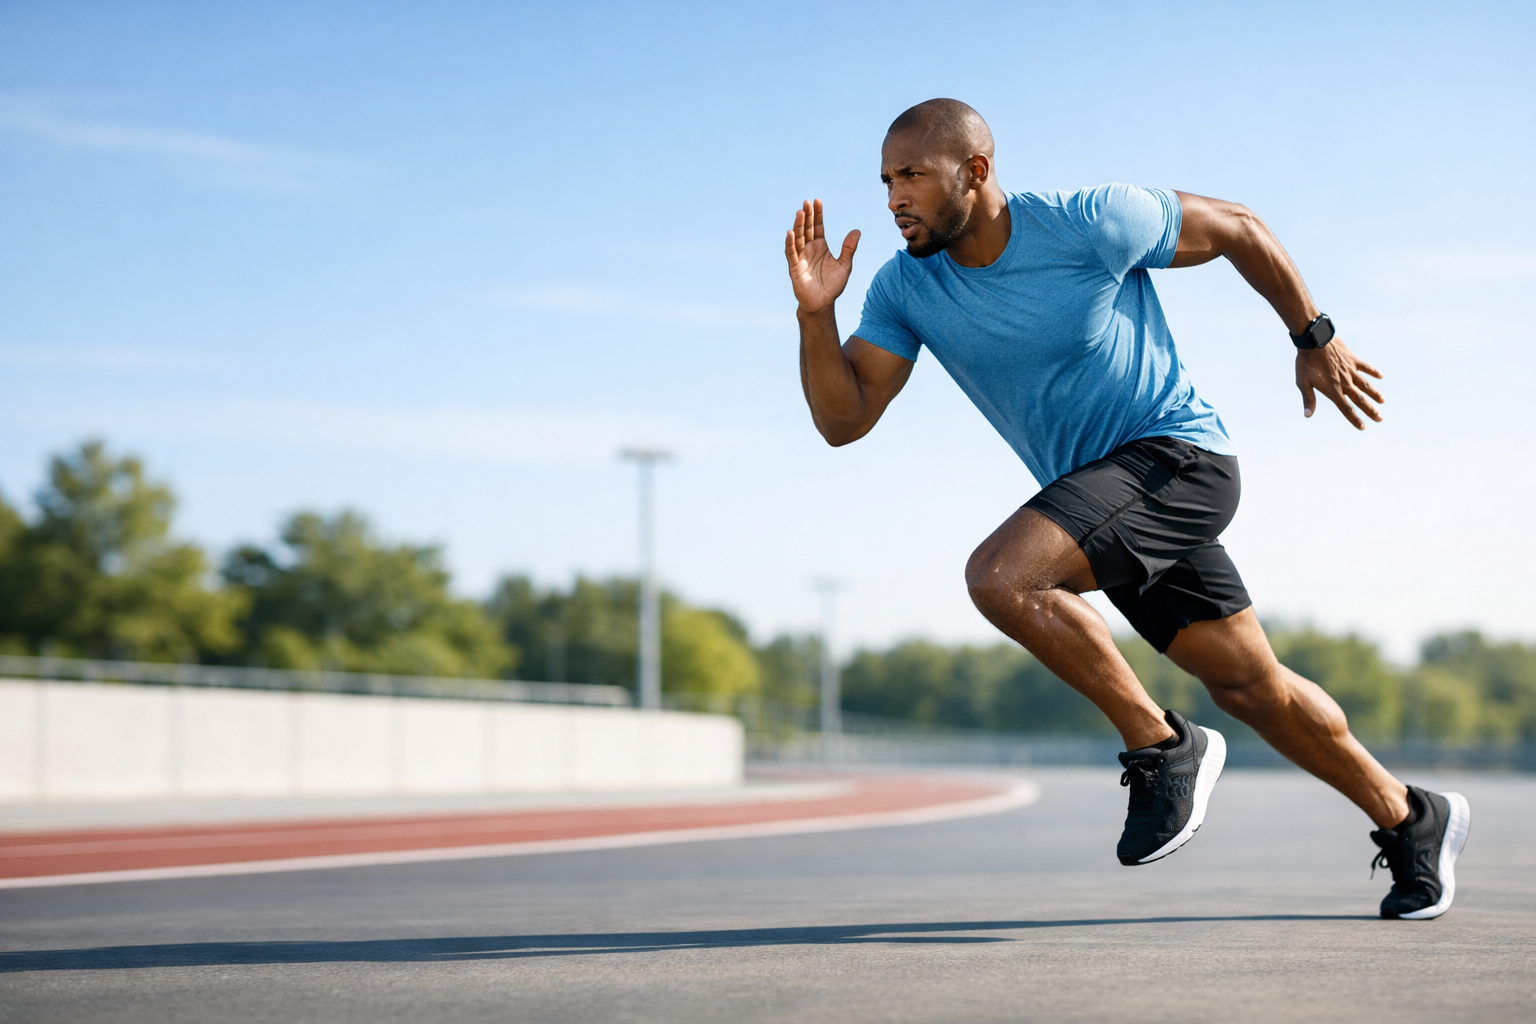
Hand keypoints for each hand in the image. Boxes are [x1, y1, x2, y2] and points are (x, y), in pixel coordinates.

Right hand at [785, 199, 859, 313]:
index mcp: (820, 246)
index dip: (817, 214)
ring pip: (798, 238)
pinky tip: (791, 233)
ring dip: (798, 225)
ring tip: (800, 212)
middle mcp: (809, 249)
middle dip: (806, 215)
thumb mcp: (845, 265)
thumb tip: (857, 231)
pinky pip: (791, 253)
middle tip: (806, 202)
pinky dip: (790, 243)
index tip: (817, 201)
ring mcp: (801, 257)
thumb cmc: (832, 285)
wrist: (823, 303)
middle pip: (807, 228)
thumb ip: (849, 248)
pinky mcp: (794, 267)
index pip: (817, 226)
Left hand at [1295, 338, 1383, 429]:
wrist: (1314, 340)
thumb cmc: (1306, 362)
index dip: (1354, 419)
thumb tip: (1308, 415)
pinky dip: (1373, 372)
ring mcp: (1350, 371)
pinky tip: (1380, 376)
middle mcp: (1345, 382)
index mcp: (1333, 390)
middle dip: (1370, 410)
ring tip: (1383, 401)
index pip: (1346, 408)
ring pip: (1366, 385)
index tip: (1363, 427)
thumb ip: (1308, 399)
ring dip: (1375, 394)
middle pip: (1360, 399)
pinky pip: (1366, 367)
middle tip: (1380, 419)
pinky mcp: (1353, 360)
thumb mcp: (1302, 382)